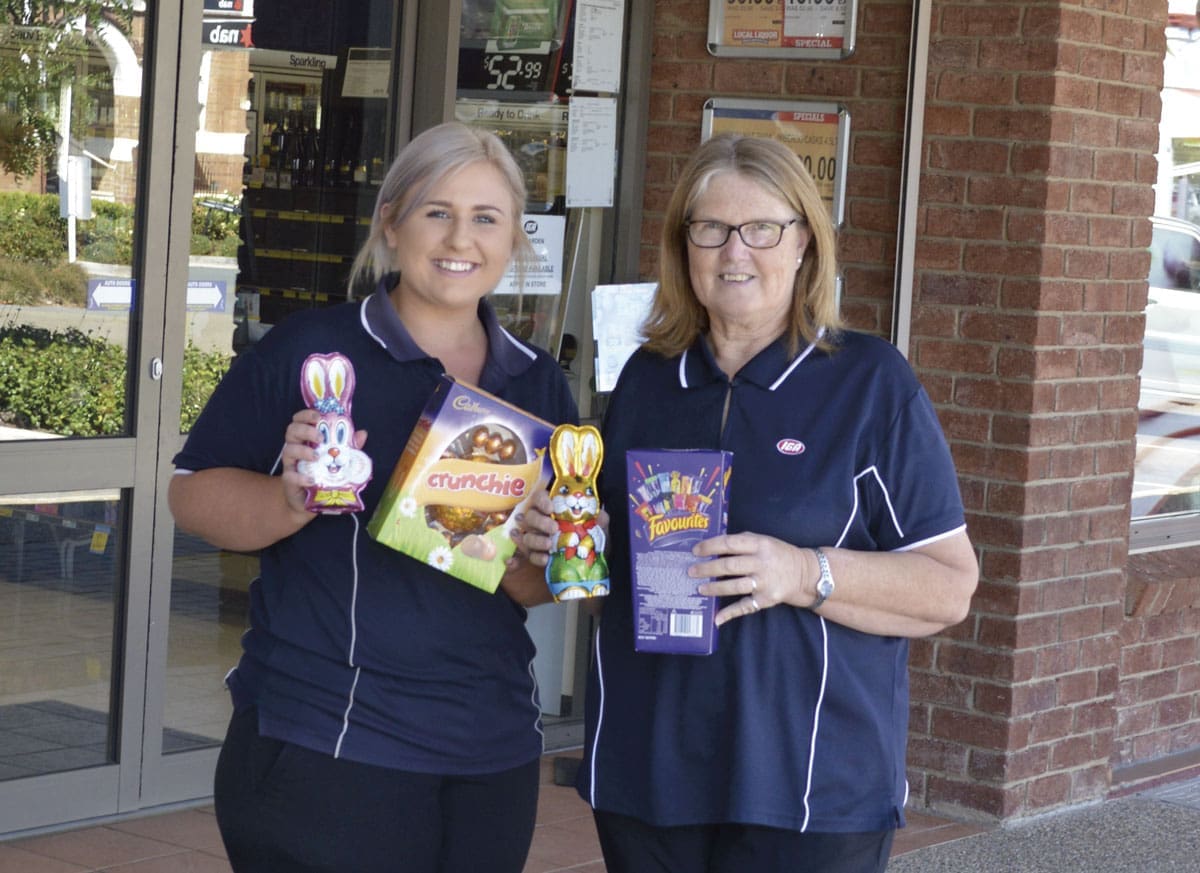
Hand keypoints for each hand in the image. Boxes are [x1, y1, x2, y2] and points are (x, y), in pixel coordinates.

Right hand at [279, 408, 367, 517]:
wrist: (308, 501)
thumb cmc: (323, 475)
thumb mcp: (338, 459)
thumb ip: (349, 446)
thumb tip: (362, 433)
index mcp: (305, 440)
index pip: (299, 421)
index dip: (306, 415)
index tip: (318, 416)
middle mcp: (295, 448)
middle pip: (291, 431)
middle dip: (305, 430)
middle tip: (320, 437)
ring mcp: (291, 464)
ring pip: (288, 450)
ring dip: (303, 451)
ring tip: (316, 457)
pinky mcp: (289, 480)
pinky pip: (289, 475)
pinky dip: (300, 477)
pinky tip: (311, 480)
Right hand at [515, 491, 609, 567]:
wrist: (593, 561)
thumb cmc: (593, 537)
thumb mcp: (600, 527)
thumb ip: (600, 519)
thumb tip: (600, 516)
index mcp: (554, 508)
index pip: (539, 497)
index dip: (541, 501)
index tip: (551, 509)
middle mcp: (542, 521)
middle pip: (530, 515)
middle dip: (540, 521)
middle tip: (554, 528)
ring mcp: (537, 538)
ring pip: (527, 536)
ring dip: (536, 540)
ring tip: (549, 545)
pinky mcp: (537, 555)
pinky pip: (529, 555)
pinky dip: (536, 557)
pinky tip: (546, 559)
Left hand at [689, 532, 815, 625]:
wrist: (805, 574)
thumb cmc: (778, 554)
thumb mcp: (764, 540)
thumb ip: (742, 541)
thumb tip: (714, 544)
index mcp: (760, 544)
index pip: (730, 543)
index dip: (710, 546)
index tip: (695, 551)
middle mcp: (762, 563)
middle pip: (730, 566)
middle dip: (707, 569)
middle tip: (691, 572)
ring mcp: (765, 583)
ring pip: (735, 586)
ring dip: (715, 589)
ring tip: (700, 589)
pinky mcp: (766, 600)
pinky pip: (745, 607)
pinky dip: (730, 613)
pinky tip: (716, 618)